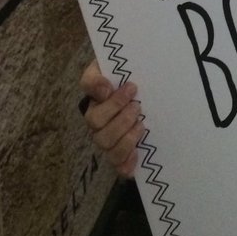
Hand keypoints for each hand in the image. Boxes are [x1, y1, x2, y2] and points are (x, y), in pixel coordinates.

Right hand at [80, 60, 144, 176]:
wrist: (145, 95)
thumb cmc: (129, 83)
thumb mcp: (115, 69)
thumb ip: (101, 75)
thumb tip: (104, 90)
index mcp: (96, 97)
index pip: (90, 93)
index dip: (107, 93)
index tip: (132, 87)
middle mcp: (97, 121)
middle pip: (97, 126)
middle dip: (120, 117)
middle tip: (137, 107)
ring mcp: (108, 139)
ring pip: (107, 147)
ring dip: (126, 137)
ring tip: (141, 124)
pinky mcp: (121, 155)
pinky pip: (118, 166)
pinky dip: (126, 163)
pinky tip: (136, 154)